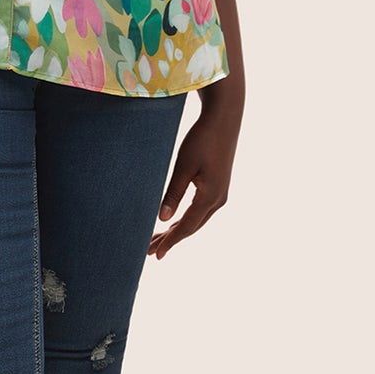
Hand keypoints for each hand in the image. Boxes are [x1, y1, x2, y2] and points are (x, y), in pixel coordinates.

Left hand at [148, 99, 240, 259]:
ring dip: (178, 230)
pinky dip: (187, 219)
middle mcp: (218, 199)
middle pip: (192, 227)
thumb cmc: (202, 139)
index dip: (170, 242)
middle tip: (150, 250)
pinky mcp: (218, 186)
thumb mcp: (184, 166)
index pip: (186, 226)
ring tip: (158, 239)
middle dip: (171, 239)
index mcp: (210, 197)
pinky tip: (175, 221)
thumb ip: (173, 193)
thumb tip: (163, 219)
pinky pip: (201, 210)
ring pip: (197, 220)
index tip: (155, 254)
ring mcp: (220, 194)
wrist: (224, 119)